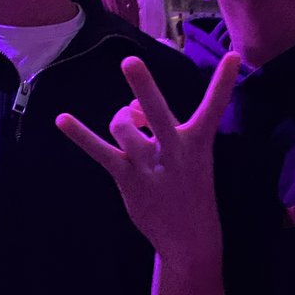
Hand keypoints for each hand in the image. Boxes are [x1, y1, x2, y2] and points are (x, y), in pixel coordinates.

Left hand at [56, 53, 239, 257]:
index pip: (214, 107)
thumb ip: (161, 125)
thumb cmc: (189, 187)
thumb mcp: (189, 155)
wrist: (189, 238)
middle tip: (129, 62)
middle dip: (143, 87)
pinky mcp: (128, 178)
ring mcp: (149, 165)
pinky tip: (62, 120)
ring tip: (132, 126)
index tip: (233, 56)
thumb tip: (131, 107)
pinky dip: (80, 134)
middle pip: (157, 112)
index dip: (224, 82)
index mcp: (198, 142)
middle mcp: (175, 150)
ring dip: (123, 120)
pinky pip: (99, 151)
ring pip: (122, 126)